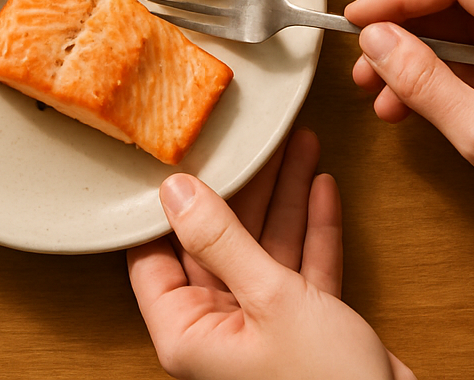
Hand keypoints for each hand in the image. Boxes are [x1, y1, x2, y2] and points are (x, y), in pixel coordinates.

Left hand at [126, 128, 412, 379]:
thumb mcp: (269, 298)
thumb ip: (222, 240)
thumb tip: (176, 191)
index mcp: (187, 333)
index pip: (153, 256)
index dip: (164, 206)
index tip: (178, 156)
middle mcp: (218, 331)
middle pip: (217, 243)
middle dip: (244, 188)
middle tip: (253, 139)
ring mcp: (261, 329)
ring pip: (264, 249)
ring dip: (284, 197)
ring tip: (296, 144)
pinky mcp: (304, 329)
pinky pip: (301, 268)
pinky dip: (313, 230)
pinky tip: (320, 186)